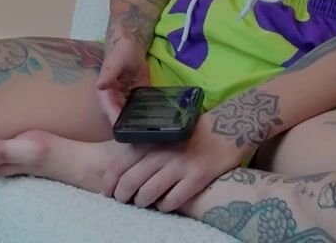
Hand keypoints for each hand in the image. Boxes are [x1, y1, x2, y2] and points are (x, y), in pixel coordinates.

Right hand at [93, 33, 151, 126]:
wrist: (132, 45)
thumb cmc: (121, 51)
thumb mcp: (116, 60)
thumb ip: (109, 73)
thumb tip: (99, 85)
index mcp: (106, 93)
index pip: (111, 112)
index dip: (118, 122)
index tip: (128, 131)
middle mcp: (115, 100)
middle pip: (122, 119)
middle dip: (132, 128)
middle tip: (146, 136)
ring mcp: (127, 100)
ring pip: (132, 117)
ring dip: (141, 124)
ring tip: (154, 132)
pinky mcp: (137, 98)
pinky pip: (142, 110)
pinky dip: (149, 115)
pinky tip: (160, 122)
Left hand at [107, 117, 251, 212]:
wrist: (227, 128)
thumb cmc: (191, 131)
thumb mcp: (163, 131)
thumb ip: (144, 145)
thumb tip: (121, 167)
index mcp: (150, 140)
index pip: (119, 164)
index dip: (109, 182)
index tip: (108, 191)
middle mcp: (161, 153)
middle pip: (130, 182)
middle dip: (122, 196)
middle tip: (124, 201)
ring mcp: (179, 166)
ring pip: (148, 194)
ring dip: (142, 202)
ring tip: (143, 202)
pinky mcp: (196, 178)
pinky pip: (172, 201)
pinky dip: (164, 206)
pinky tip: (165, 204)